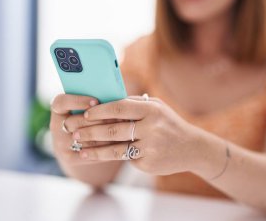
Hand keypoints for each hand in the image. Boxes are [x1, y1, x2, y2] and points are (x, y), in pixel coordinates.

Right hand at [50, 94, 117, 166]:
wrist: (82, 145)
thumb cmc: (90, 118)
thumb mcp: (88, 108)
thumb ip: (96, 102)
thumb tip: (115, 94)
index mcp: (58, 110)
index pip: (61, 102)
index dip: (77, 101)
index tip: (96, 101)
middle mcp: (56, 127)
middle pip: (74, 122)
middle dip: (98, 119)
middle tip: (118, 116)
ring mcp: (61, 144)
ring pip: (84, 139)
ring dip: (105, 133)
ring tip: (123, 128)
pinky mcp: (69, 158)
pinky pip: (88, 153)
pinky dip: (104, 147)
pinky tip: (119, 142)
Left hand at [72, 96, 199, 174]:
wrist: (192, 148)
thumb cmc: (169, 123)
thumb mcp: (157, 107)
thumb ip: (134, 103)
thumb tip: (106, 102)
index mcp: (152, 110)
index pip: (119, 108)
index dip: (99, 111)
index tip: (84, 113)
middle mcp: (151, 128)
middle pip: (113, 130)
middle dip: (90, 131)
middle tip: (73, 132)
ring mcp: (150, 148)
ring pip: (115, 149)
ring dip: (94, 150)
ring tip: (79, 150)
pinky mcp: (148, 163)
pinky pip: (125, 159)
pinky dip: (109, 157)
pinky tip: (95, 157)